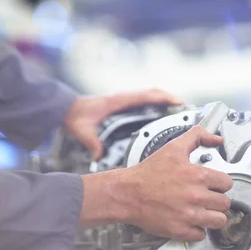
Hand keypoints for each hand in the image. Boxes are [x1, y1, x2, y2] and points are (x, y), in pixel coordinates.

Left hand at [64, 88, 181, 159]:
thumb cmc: (75, 115)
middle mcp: (123, 98)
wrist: (65, 108)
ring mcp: (123, 100)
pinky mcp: (121, 104)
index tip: (178, 102)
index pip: (146, 95)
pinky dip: (153, 104)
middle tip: (185, 108)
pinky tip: (159, 115)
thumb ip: (92, 143)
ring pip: (148, 96)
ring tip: (177, 111)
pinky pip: (142, 101)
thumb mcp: (84, 131)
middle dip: (169, 99)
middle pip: (152, 94)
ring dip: (163, 101)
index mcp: (118, 101)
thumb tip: (99, 155)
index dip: (164, 97)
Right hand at [126, 125, 231, 240]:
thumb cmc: (148, 173)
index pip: (227, 183)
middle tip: (207, 198)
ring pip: (219, 221)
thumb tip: (216, 139)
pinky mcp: (180, 230)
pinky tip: (190, 221)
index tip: (214, 185)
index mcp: (197, 176)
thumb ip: (197, 137)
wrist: (127, 193)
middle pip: (225, 203)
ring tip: (203, 211)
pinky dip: (197, 230)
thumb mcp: (173, 148)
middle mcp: (196, 197)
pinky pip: (202, 235)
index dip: (220, 183)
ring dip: (212, 216)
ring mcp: (189, 215)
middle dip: (217, 200)